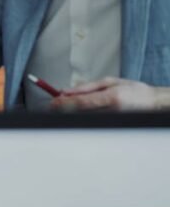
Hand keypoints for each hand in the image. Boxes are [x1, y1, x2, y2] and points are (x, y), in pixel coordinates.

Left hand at [51, 77, 169, 110]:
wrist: (153, 103)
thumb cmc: (134, 90)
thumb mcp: (109, 82)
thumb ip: (86, 87)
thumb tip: (67, 91)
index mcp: (111, 98)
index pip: (82, 102)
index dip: (65, 103)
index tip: (53, 102)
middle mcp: (112, 111)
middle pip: (80, 113)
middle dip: (64, 109)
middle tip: (54, 105)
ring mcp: (112, 120)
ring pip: (84, 118)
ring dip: (71, 113)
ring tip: (64, 106)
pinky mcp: (112, 125)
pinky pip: (92, 121)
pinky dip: (81, 116)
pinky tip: (77, 111)